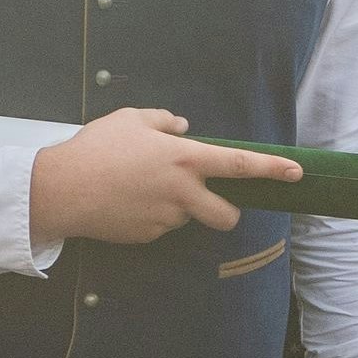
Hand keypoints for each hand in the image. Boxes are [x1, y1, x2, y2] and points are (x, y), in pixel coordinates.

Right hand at [30, 108, 304, 247]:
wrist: (60, 189)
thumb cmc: (96, 148)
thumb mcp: (129, 120)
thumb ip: (162, 121)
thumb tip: (182, 126)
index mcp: (185, 159)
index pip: (239, 165)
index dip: (272, 170)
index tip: (297, 173)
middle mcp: (182, 192)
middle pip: (226, 216)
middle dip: (227, 213)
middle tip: (208, 200)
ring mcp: (166, 218)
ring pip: (188, 219)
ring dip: (178, 209)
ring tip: (142, 191)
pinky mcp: (147, 237)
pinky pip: (160, 228)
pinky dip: (151, 218)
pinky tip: (126, 204)